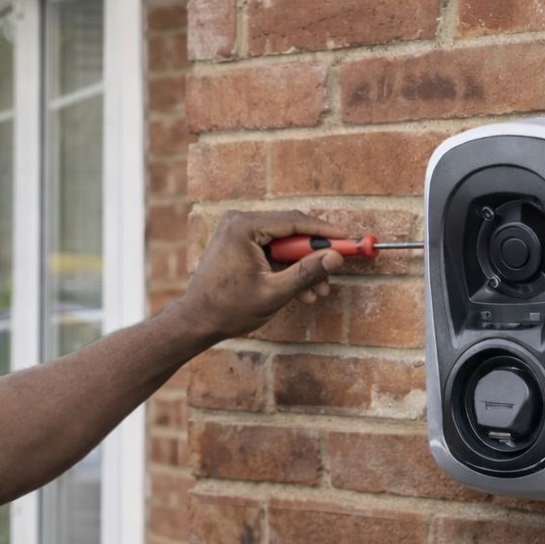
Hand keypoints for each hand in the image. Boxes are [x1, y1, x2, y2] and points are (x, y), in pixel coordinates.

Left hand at [175, 210, 347, 339]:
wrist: (196, 321)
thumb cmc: (228, 309)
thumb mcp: (273, 293)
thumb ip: (306, 273)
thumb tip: (336, 258)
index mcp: (244, 226)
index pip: (295, 222)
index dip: (325, 233)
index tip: (348, 240)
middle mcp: (240, 222)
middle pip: (291, 232)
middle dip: (313, 256)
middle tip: (336, 270)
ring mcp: (239, 232)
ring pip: (284, 245)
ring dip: (302, 268)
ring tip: (319, 293)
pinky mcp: (240, 245)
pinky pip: (273, 252)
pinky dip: (287, 270)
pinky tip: (303, 292)